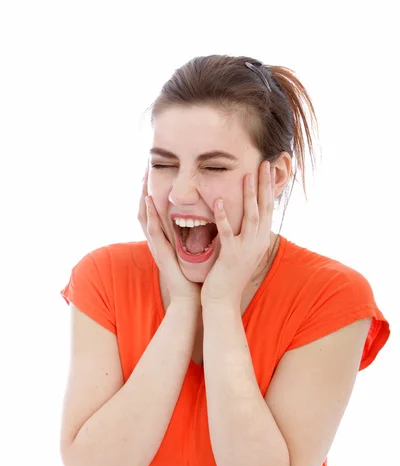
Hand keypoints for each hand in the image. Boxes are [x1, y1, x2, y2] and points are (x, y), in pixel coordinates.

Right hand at [138, 167, 200, 304]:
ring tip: (143, 177)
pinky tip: (148, 202)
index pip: (157, 208)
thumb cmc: (199, 273)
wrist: (195, 298)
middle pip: (146, 209)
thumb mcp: (197, 246)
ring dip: (142, 196)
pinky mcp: (161, 254)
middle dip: (144, 188)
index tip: (156, 170)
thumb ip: (199, 230)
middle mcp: (159, 240)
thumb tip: (209, 212)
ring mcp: (157, 247)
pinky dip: (150, 216)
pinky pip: (153, 232)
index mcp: (167, 237)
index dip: (155, 189)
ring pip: (145, 217)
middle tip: (144, 166)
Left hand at [201, 161, 275, 306]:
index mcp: (260, 241)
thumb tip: (245, 218)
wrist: (222, 302)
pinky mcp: (231, 256)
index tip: (268, 170)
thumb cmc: (228, 276)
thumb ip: (244, 235)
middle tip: (265, 163)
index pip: (268, 209)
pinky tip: (219, 200)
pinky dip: (224, 216)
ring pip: (251, 217)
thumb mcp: (241, 252)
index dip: (268, 189)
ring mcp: (246, 250)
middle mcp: (257, 243)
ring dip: (249, 195)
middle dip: (265, 185)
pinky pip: (228, 232)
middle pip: (264, 208)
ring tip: (247, 175)